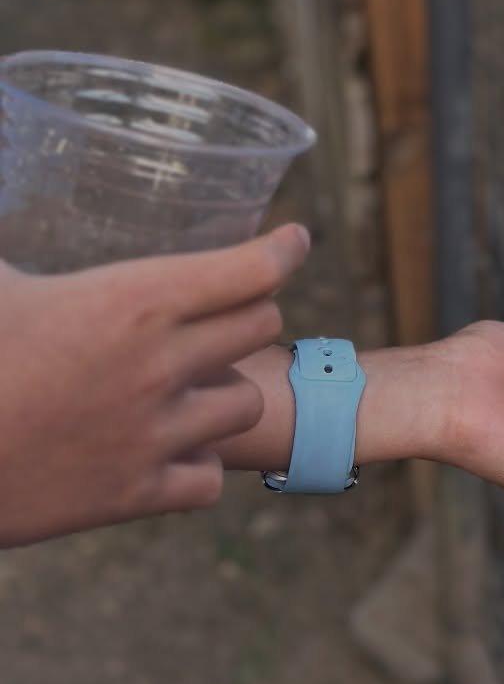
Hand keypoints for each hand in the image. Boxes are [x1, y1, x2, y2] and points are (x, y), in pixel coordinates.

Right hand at [0, 223, 309, 545]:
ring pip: (246, 402)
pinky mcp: (132, 497)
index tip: (294, 240)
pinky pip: (208, 480)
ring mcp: (151, 436)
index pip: (254, 269)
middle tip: (224, 311)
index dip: (284, 250)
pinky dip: (198, 463)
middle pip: (262, 328)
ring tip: (193, 380)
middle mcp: (158, 366)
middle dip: (248, 313)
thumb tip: (17, 186)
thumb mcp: (2, 280)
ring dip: (226, 388)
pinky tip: (172, 446)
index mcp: (133, 301)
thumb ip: (19, 231)